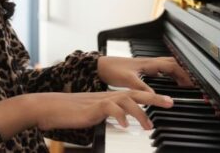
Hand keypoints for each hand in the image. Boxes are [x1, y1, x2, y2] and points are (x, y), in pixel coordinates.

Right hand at [0, 90, 172, 139]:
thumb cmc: (68, 113)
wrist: (48, 107)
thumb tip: (118, 122)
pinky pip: (110, 109)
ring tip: (149, 125)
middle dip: (154, 98)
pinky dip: (120, 116)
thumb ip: (105, 115)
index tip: (165, 102)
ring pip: (126, 100)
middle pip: (135, 93)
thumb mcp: (91, 115)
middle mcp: (106, 96)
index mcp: (108, 97)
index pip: (132, 95)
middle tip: (171, 104)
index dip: (149, 97)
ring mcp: (100, 100)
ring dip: (140, 112)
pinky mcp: (92, 107)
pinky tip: (124, 126)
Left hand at [97, 56, 192, 92]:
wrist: (100, 66)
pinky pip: (159, 70)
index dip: (184, 73)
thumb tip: (155, 97)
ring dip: (176, 73)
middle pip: (172, 64)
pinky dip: (167, 75)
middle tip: (191, 84)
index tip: (192, 83)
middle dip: (183, 72)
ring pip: (166, 66)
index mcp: (149, 63)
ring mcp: (145, 65)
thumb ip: (142, 88)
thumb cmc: (112, 69)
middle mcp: (149, 62)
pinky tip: (166, 82)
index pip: (172, 65)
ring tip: (183, 84)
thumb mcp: (128, 80)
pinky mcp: (141, 69)